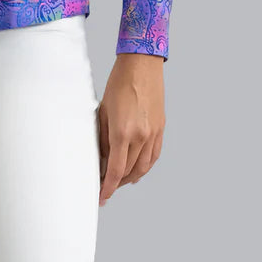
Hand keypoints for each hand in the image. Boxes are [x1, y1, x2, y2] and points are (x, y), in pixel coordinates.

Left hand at [97, 53, 164, 205]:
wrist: (141, 65)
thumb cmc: (119, 83)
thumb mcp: (103, 111)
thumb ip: (102, 138)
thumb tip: (101, 158)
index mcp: (122, 132)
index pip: (115, 171)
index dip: (107, 187)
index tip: (101, 196)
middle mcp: (141, 136)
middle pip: (129, 172)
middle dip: (116, 183)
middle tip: (106, 187)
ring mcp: (153, 133)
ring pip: (144, 167)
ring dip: (131, 178)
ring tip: (119, 181)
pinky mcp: (161, 129)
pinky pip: (154, 156)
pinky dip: (145, 166)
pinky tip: (138, 170)